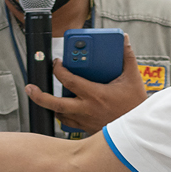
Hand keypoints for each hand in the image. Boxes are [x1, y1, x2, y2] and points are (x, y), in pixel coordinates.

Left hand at [28, 36, 148, 136]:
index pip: (69, 80)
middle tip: (30, 88)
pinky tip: (67, 110)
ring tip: (50, 97)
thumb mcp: (133, 78)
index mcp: (95, 94)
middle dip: (39, 95)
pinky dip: (65, 117)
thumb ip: (127, 57)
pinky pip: (70, 124)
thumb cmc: (135, 106)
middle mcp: (86, 109)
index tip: (56, 62)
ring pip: (60, 115)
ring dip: (53, 106)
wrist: (140, 131)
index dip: (58, 69)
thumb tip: (124, 40)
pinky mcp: (87, 130)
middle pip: (55, 104)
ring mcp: (85, 121)